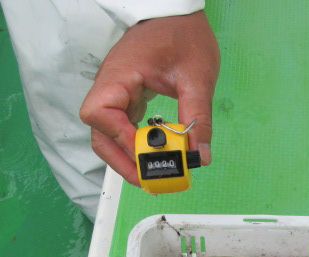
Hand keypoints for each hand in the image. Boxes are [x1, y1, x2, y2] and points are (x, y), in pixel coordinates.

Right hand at [79, 11, 219, 184]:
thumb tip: (200, 156)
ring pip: (108, 136)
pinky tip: (152, 159)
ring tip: (151, 176)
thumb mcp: (197, 77)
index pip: (100, 114)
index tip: (147, 152)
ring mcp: (117, 95)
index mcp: (120, 75)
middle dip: (121, 161)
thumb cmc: (184, 37)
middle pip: (100, 134)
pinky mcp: (127, 100)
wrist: (177, 15)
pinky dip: (134, 149)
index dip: (120, 139)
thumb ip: (198, 117)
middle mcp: (111, 87)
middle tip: (148, 180)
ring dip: (126, 160)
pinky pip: (121, 130)